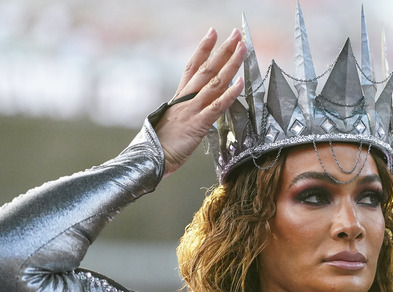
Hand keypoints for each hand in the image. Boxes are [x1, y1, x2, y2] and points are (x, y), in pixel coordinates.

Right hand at [156, 28, 245, 176]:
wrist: (150, 159)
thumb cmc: (161, 144)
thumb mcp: (174, 121)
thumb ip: (186, 109)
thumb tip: (200, 105)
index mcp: (180, 96)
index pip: (192, 66)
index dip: (203, 48)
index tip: (213, 32)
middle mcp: (186, 98)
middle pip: (207, 68)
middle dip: (223, 50)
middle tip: (236, 34)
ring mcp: (192, 110)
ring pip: (214, 82)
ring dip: (230, 64)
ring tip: (242, 49)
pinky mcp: (198, 124)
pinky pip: (217, 106)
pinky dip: (229, 93)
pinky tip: (240, 82)